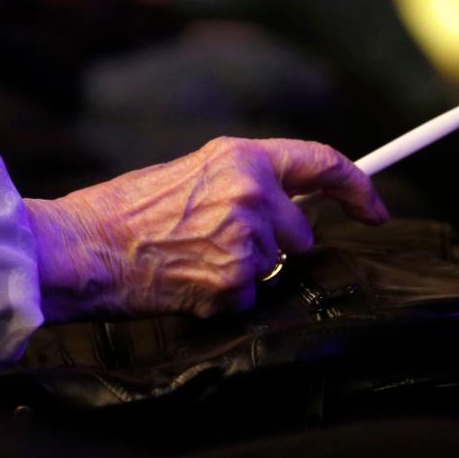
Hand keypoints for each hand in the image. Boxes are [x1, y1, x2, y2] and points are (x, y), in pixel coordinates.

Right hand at [25, 137, 387, 321]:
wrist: (82, 246)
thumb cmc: (125, 212)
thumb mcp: (192, 176)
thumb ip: (244, 185)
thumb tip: (287, 208)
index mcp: (242, 158)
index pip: (323, 163)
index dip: (358, 188)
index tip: (376, 209)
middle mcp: (252, 194)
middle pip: (299, 233)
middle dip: (272, 245)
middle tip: (214, 243)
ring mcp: (245, 239)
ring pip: (273, 267)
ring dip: (241, 273)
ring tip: (189, 259)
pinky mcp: (234, 281)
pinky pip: (249, 298)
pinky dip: (223, 299)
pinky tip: (184, 282)